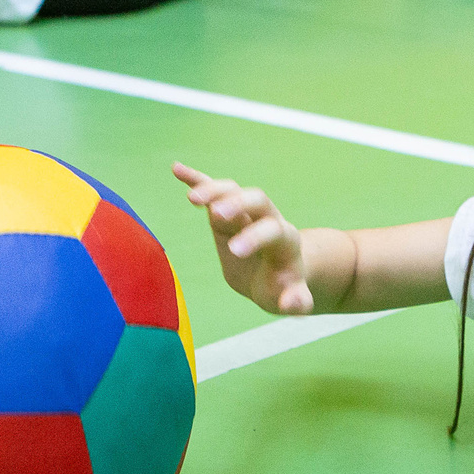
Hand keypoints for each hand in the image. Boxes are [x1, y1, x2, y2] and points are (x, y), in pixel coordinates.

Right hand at [173, 162, 314, 313]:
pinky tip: (177, 170)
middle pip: (256, 199)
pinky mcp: (226, 213)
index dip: (255, 236)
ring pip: (233, 190)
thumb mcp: (292, 299)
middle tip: (216, 213)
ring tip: (193, 198)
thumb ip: (296, 301)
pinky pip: (212, 191)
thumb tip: (293, 303)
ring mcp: (245, 213)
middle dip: (237, 202)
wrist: (276, 275)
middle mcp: (267, 219)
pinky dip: (196, 179)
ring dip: (214, 189)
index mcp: (285, 240)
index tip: (234, 251)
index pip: (273, 229)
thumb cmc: (283, 287)